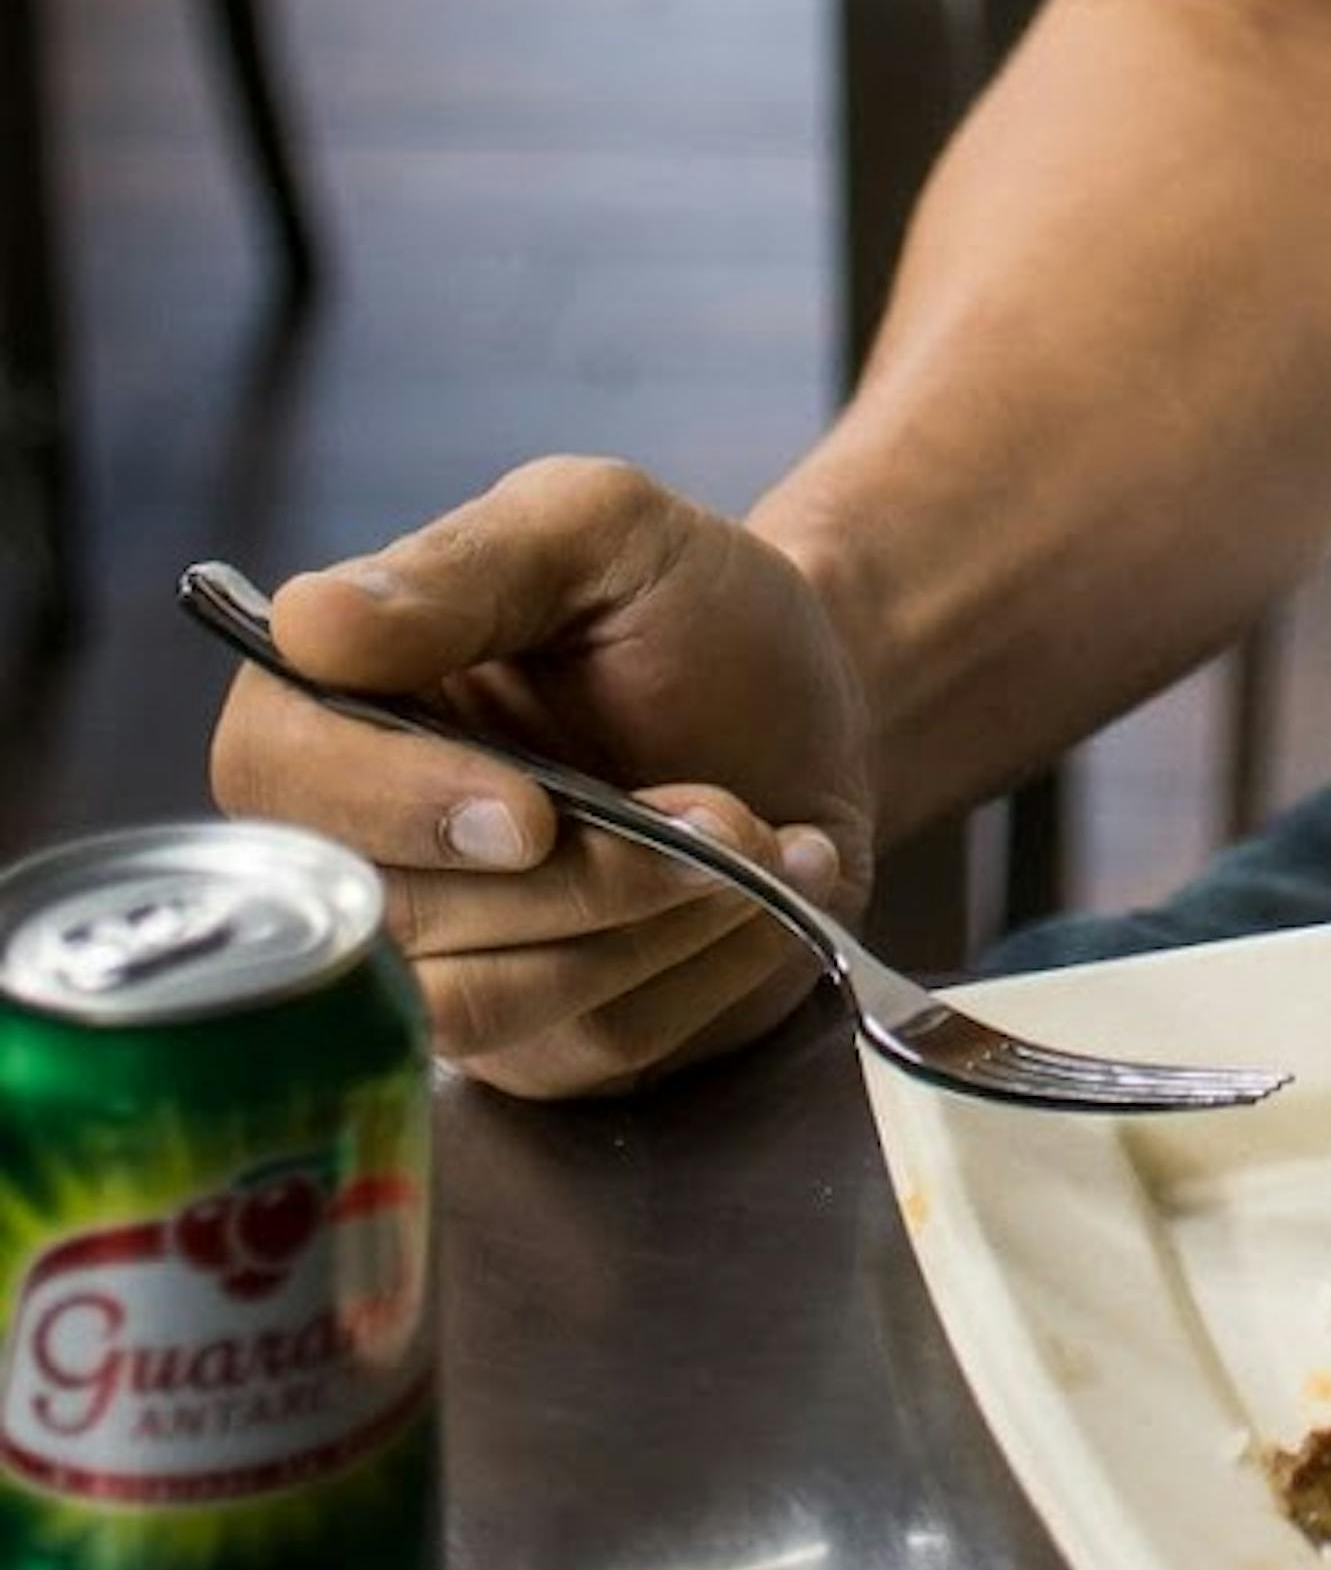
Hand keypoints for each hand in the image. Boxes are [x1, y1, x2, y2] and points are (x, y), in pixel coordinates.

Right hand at [207, 460, 879, 1102]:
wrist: (818, 707)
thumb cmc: (690, 609)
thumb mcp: (601, 532)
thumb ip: (464, 567)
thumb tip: (308, 623)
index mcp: (339, 698)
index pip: (274, 772)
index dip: (387, 805)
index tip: (530, 809)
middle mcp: (358, 842)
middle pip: (378, 918)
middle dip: (572, 874)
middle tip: (715, 808)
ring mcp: (439, 954)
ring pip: (478, 1001)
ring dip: (643, 918)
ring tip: (752, 834)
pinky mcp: (530, 1037)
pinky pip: (584, 1036)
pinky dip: (698, 960)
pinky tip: (763, 888)